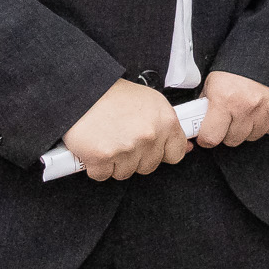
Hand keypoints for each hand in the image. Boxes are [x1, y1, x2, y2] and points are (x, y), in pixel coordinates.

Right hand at [61, 79, 189, 180]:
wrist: (83, 92)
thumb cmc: (115, 96)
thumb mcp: (151, 103)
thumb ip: (167, 126)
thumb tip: (185, 148)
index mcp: (166, 121)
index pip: (176, 153)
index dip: (162, 153)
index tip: (152, 149)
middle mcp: (150, 136)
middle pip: (149, 166)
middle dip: (136, 158)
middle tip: (123, 141)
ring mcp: (126, 148)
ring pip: (125, 173)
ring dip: (115, 163)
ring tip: (108, 141)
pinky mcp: (102, 158)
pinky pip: (102, 175)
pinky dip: (96, 166)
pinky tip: (95, 148)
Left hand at [195, 70, 268, 148]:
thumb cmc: (240, 63)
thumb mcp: (215, 79)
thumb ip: (208, 102)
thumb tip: (200, 119)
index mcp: (225, 99)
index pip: (211, 137)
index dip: (206, 138)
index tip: (206, 136)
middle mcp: (246, 106)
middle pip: (232, 140)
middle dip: (227, 133)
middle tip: (227, 120)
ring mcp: (267, 109)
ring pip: (252, 136)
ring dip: (247, 129)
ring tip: (245, 113)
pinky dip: (266, 124)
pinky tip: (261, 112)